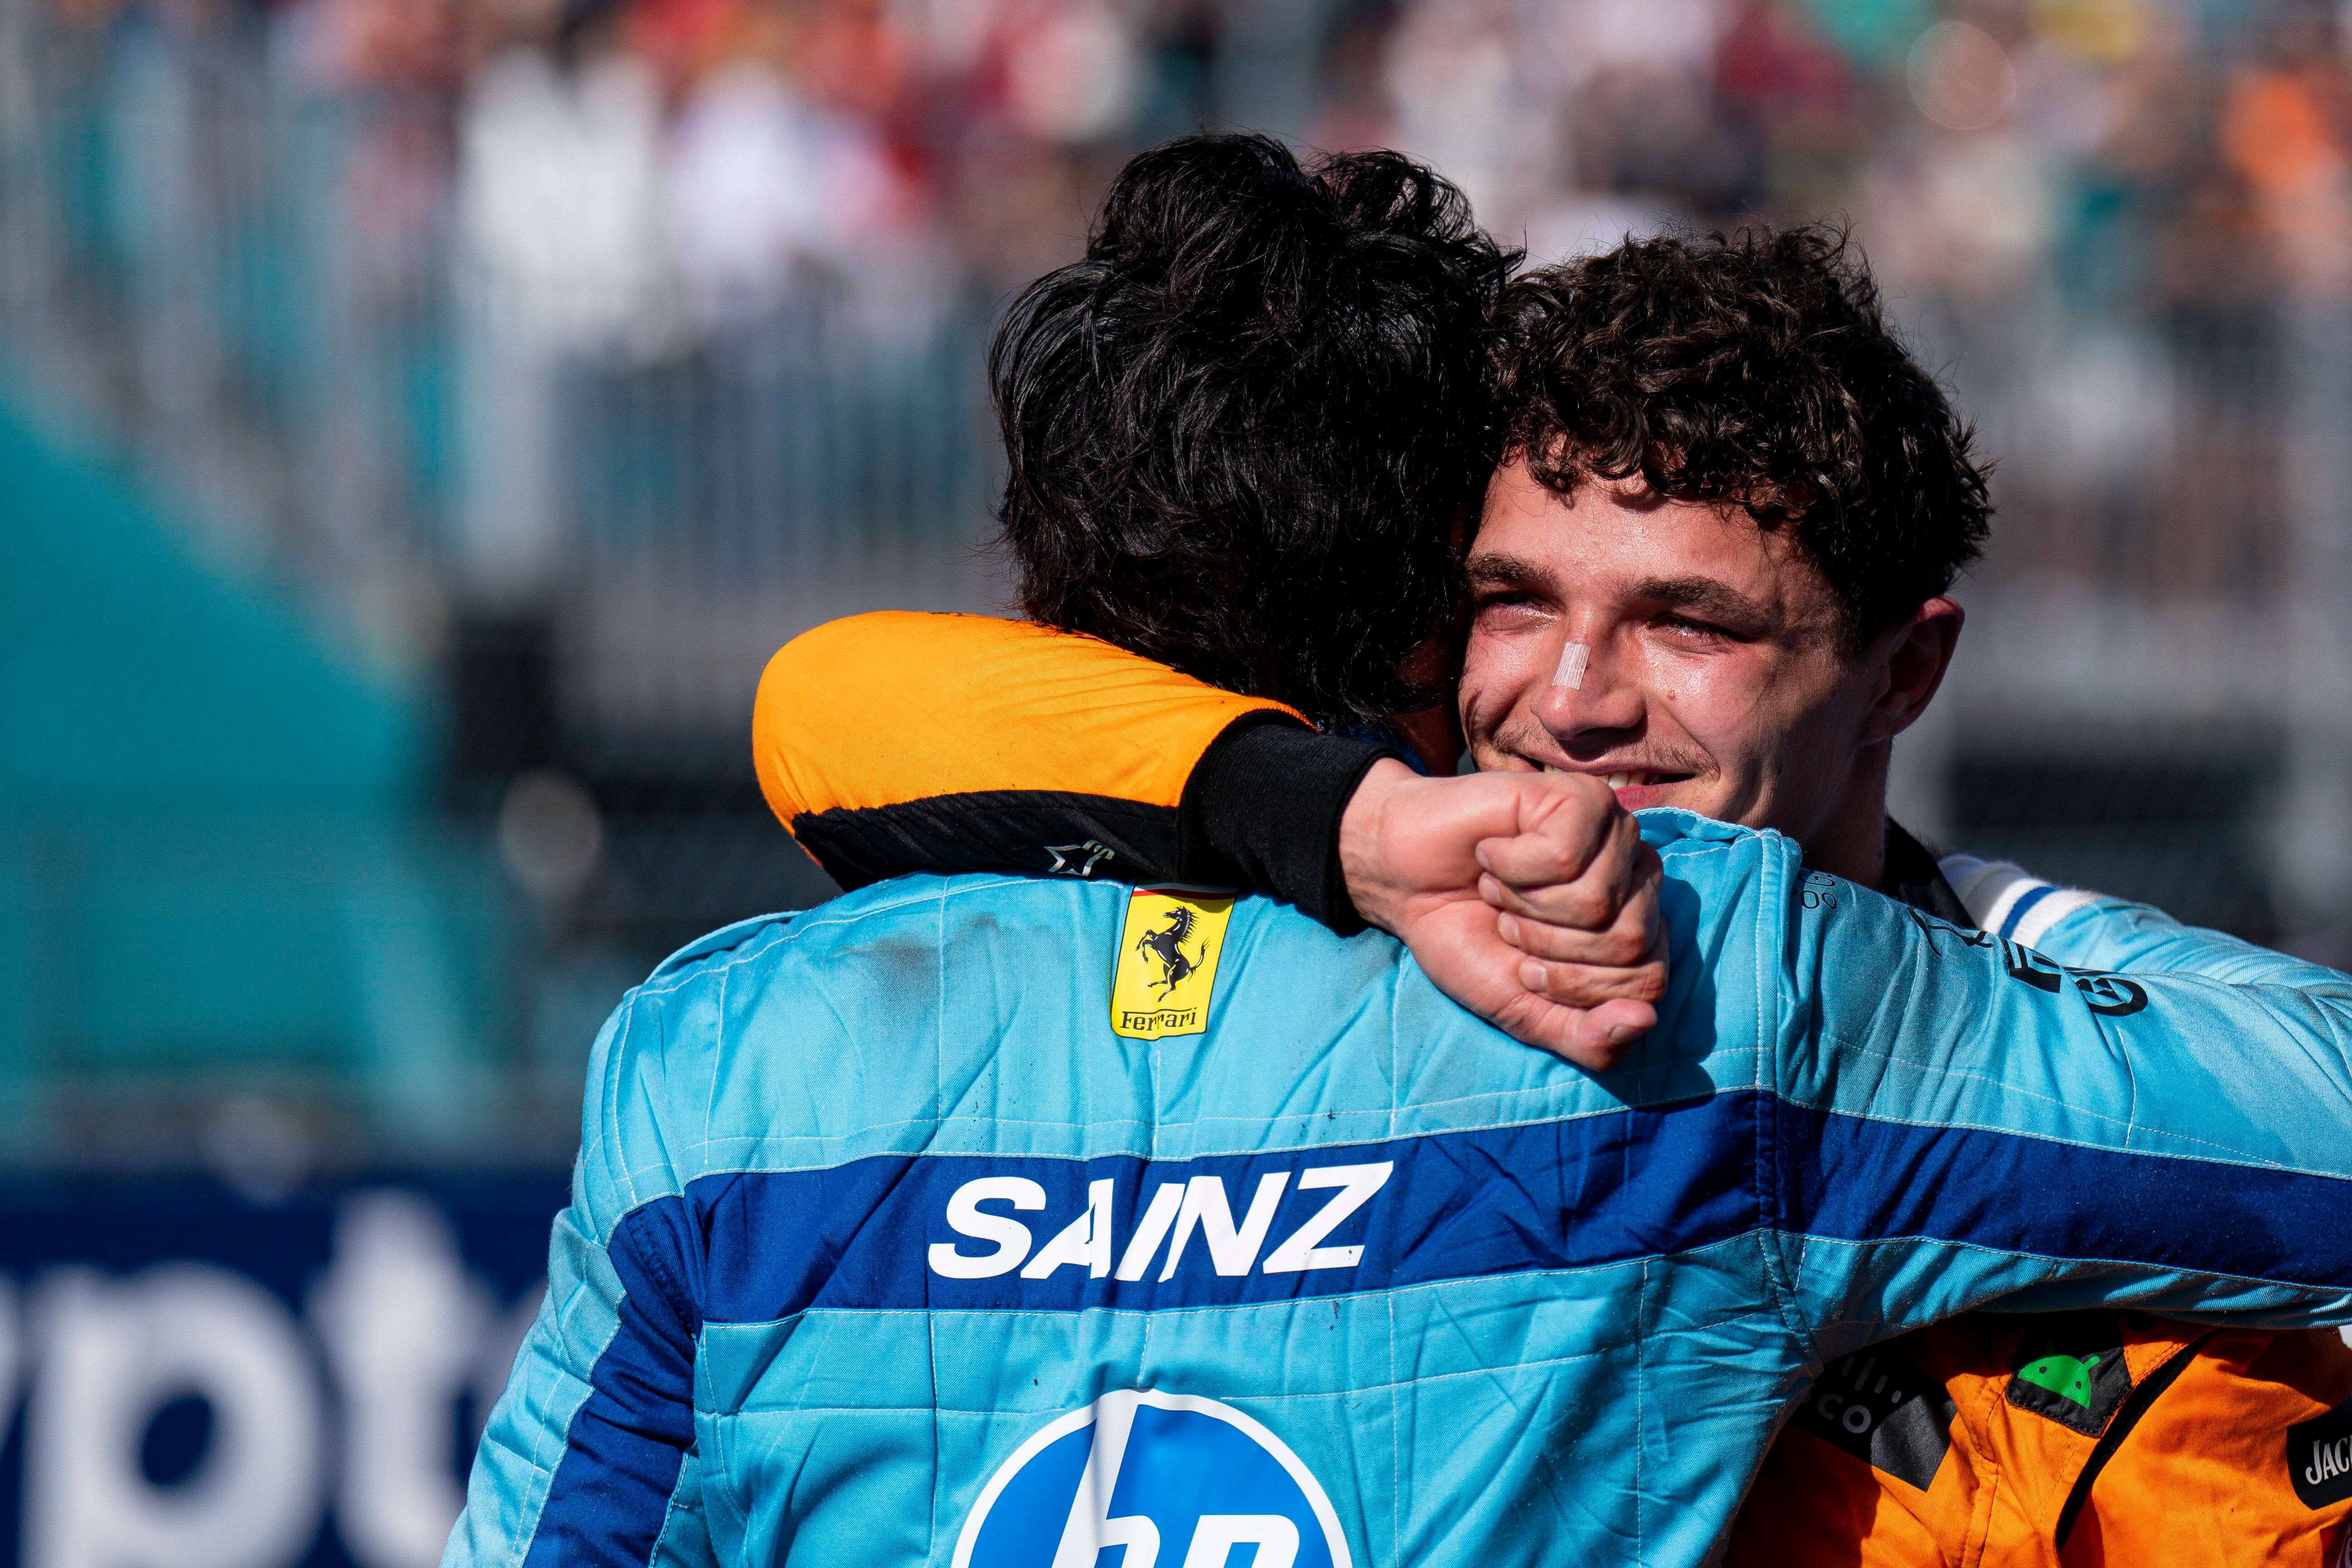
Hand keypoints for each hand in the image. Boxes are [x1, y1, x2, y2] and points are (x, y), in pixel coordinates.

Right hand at [1339, 761, 1668, 1069]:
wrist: (1404, 878)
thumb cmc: (1467, 937)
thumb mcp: (1525, 1008)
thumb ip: (1587, 1037)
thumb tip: (1644, 1021)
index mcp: (1639, 931)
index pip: (1648, 983)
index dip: (1575, 988)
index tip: (1525, 967)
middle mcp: (1640, 879)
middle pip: (1630, 943)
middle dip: (1549, 949)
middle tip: (1509, 924)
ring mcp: (1617, 834)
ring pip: (1597, 902)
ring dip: (1525, 907)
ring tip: (1500, 890)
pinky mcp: (1583, 799)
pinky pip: (1565, 856)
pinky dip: (1513, 866)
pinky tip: (1495, 853)